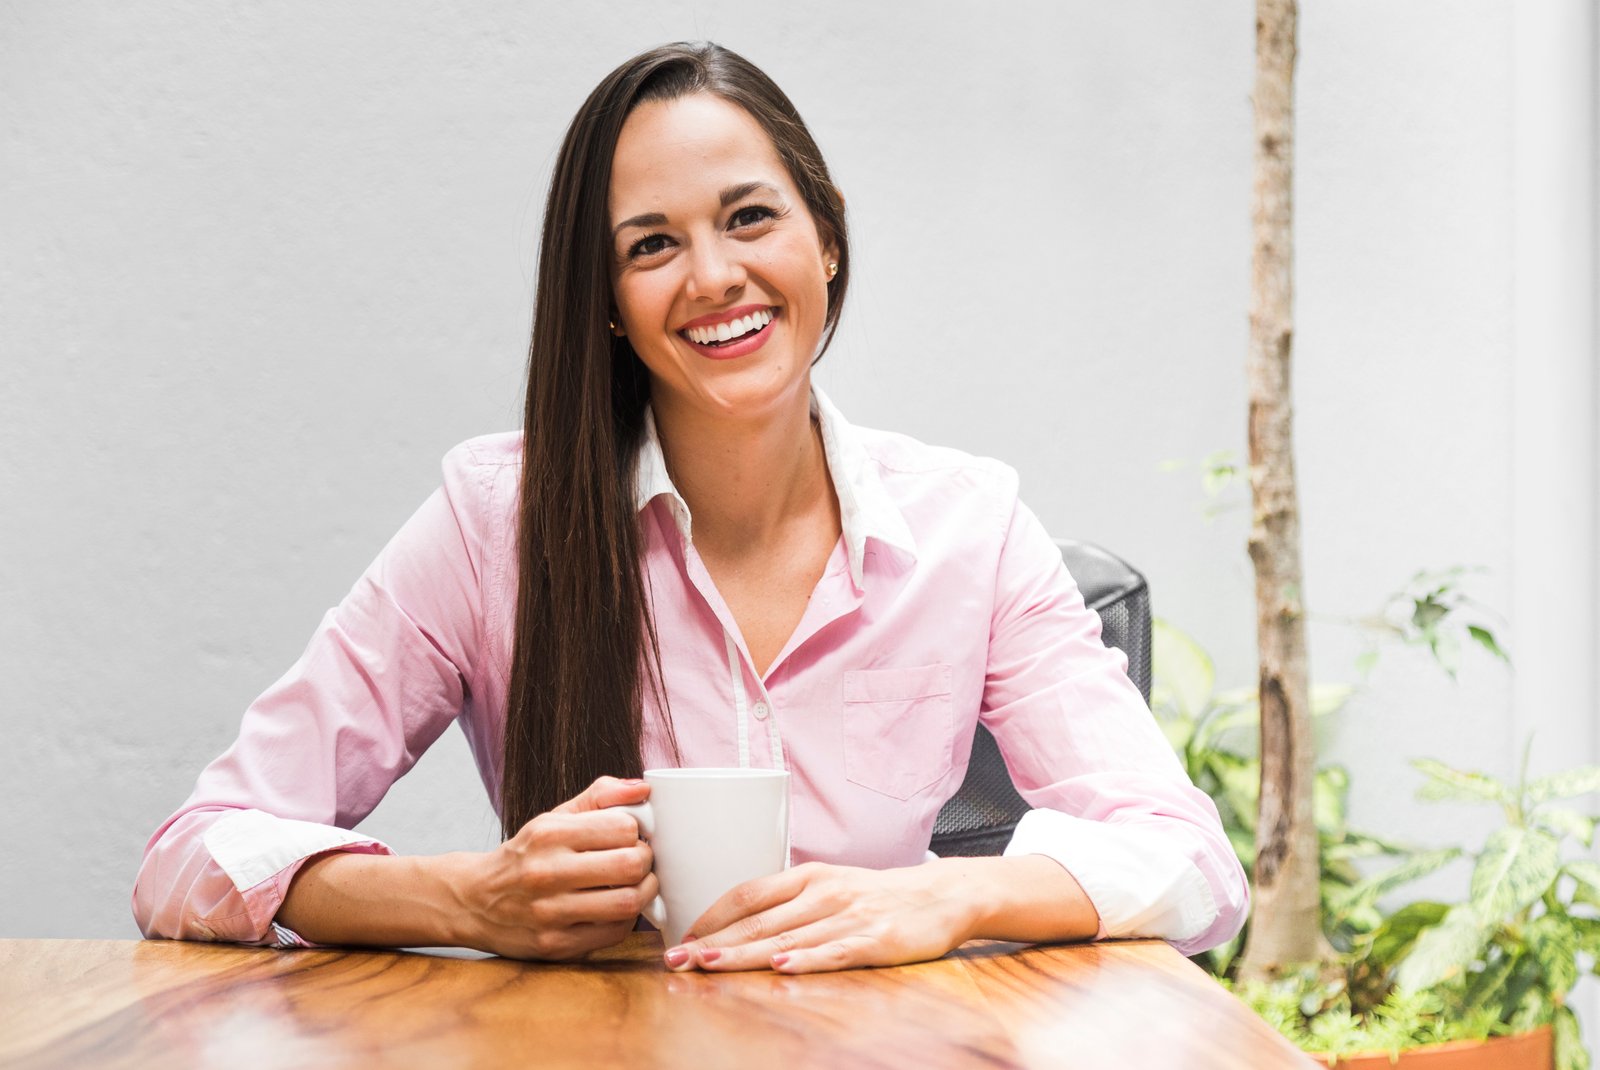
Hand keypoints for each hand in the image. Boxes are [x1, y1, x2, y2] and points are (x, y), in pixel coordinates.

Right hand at [453, 775, 656, 960]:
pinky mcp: (554, 945)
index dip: (638, 831)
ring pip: (627, 903)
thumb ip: (600, 797)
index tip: (633, 837)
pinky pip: (614, 933)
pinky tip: (615, 908)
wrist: (473, 901)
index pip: (622, 827)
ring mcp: (549, 912)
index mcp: (548, 834)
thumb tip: (643, 789)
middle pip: (630, 864)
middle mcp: (546, 872)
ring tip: (636, 884)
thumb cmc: (525, 856)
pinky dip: (626, 920)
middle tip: (640, 861)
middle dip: (647, 862)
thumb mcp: (553, 819)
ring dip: (644, 892)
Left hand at [666, 860, 976, 973]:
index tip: (682, 937)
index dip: (712, 915)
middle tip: (676, 959)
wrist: (941, 895)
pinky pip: (836, 951)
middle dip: (714, 941)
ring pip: (787, 937)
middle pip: (759, 919)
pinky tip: (781, 967)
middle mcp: (824, 893)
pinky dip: (807, 960)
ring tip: (710, 965)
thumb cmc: (877, 895)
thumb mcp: (829, 886)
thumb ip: (788, 901)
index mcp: (809, 876)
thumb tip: (737, 922)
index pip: (749, 892)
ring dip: (745, 953)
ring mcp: (849, 916)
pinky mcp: (877, 940)